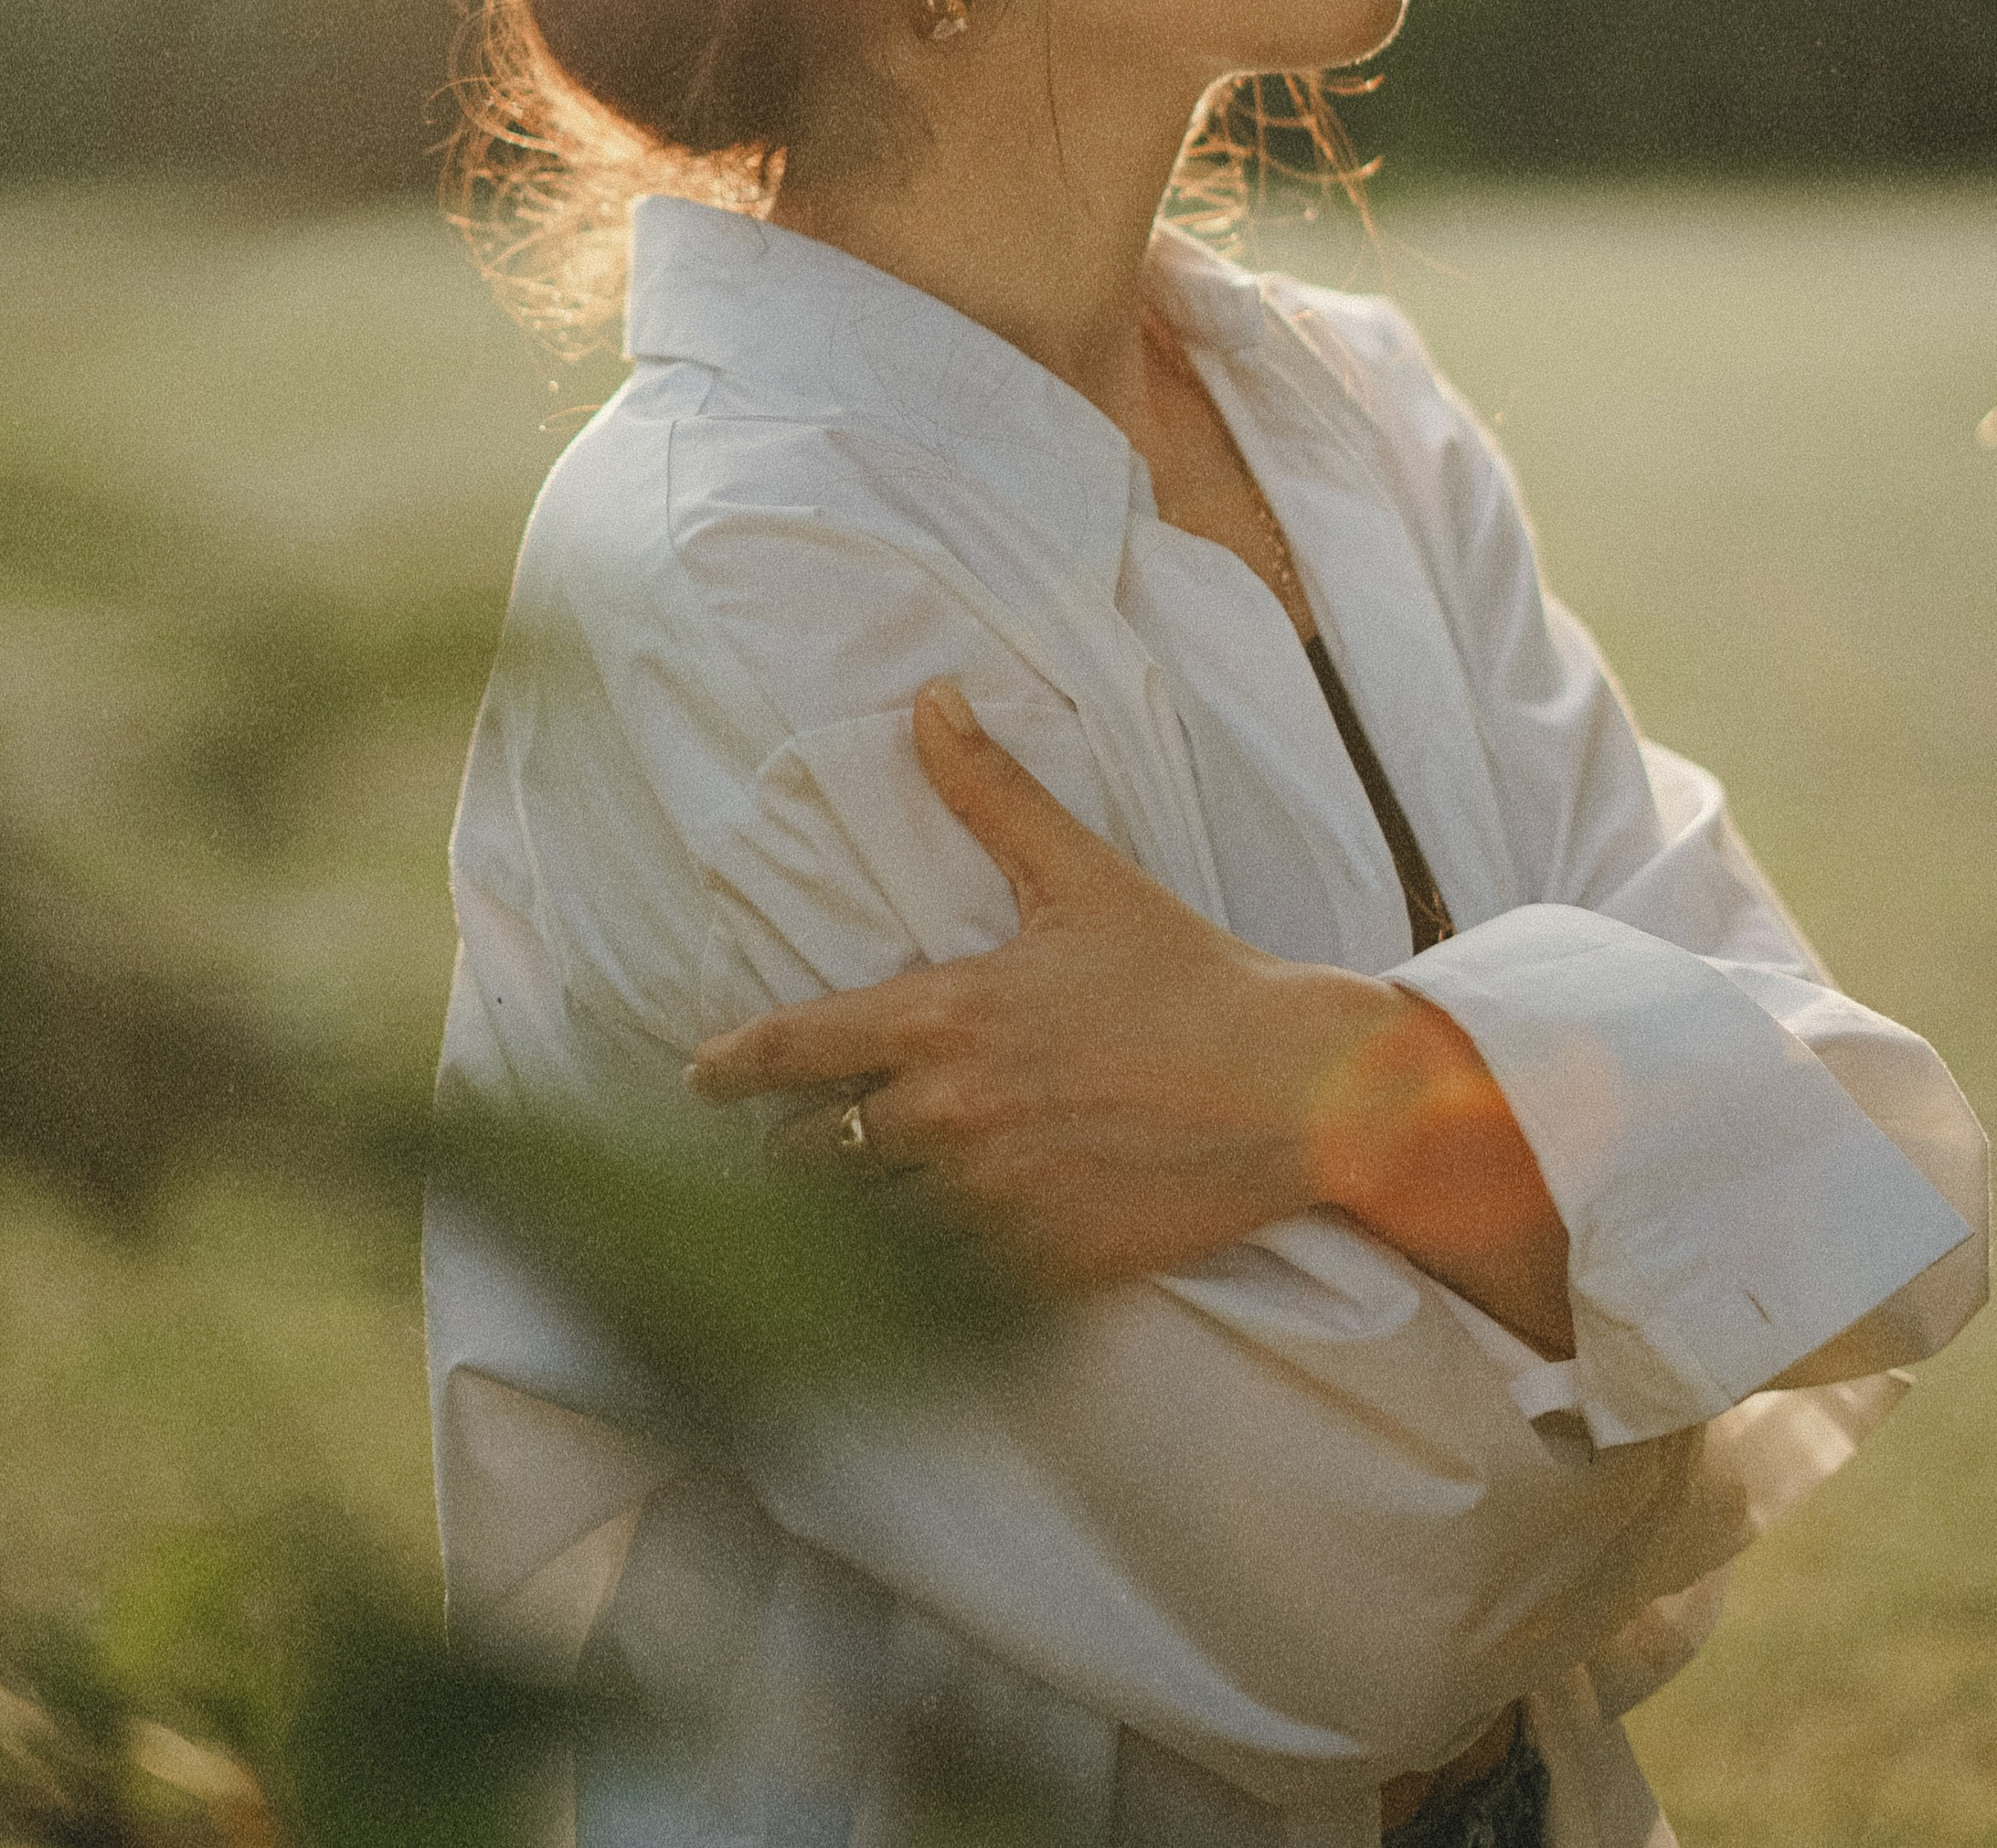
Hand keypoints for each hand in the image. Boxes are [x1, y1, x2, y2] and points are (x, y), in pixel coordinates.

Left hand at [691, 682, 1572, 1347]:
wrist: (1296, 1090)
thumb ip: (993, 793)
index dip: (733, 1068)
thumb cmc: (1188, 976)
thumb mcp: (1082, 878)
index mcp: (946, 1018)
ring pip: (859, 1235)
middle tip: (783, 1153)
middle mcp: (950, 1115)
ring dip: (838, 1227)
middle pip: (810, 1157)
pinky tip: (899, 1284)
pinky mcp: (1036, 1269)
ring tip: (819, 1229)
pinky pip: (930, 1297)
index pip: (795, 1051)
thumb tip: (930, 698)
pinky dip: (907, 1287)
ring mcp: (990, 1202)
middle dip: (790, 1154)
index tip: (700, 1077)